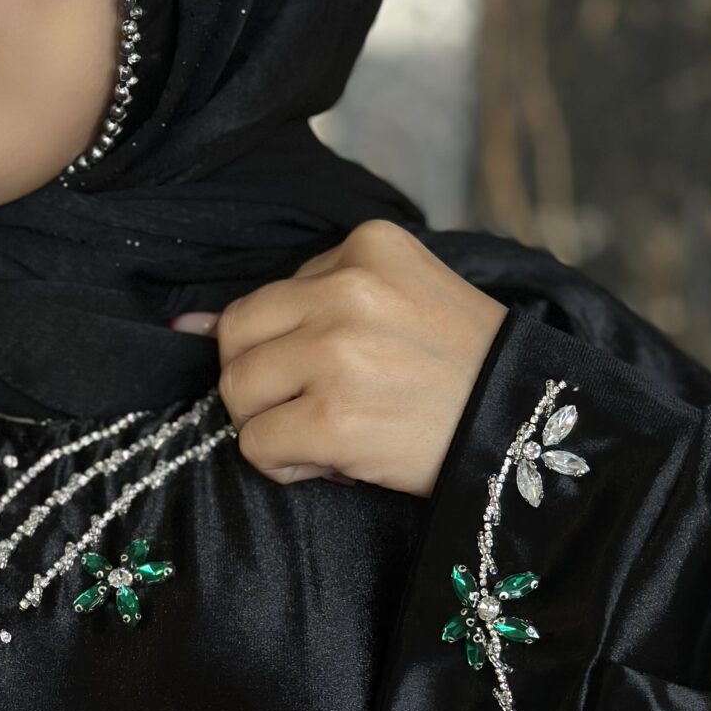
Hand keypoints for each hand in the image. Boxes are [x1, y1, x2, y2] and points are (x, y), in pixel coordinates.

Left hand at [169, 218, 507, 497]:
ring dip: (269, 425)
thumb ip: (300, 304)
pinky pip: (257, 444)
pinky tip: (332, 459)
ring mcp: (338, 352)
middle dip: (259, 385)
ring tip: (326, 433)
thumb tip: (184, 324)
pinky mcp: (335, 417)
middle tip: (312, 406)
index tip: (335, 372)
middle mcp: (347, 289)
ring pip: (237, 392)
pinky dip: (283, 463)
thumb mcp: (395, 301)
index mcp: (364, 246)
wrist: (526, 423)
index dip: (286, 350)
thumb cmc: (459, 370)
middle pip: (234, 339)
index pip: (266, 299)